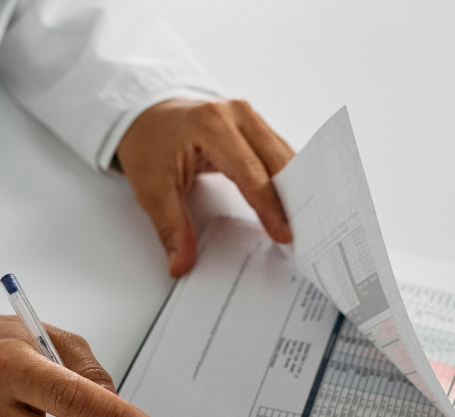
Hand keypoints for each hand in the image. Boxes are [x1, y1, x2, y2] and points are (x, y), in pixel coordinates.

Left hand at [117, 98, 294, 276]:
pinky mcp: (256, 125)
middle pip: (277, 161)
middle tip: (305, 234)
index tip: (283, 233)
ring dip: (297, 189)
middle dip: (293, 199)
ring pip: (285, 156)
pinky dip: (291, 179)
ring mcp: (249, 116)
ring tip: (307, 223)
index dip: (270, 206)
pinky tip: (298, 203)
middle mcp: (236, 114)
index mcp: (210, 125)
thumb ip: (171, 228)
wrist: (147, 116)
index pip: (250, 171)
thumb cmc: (149, 145)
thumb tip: (180, 264)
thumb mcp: (151, 189)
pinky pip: (281, 153)